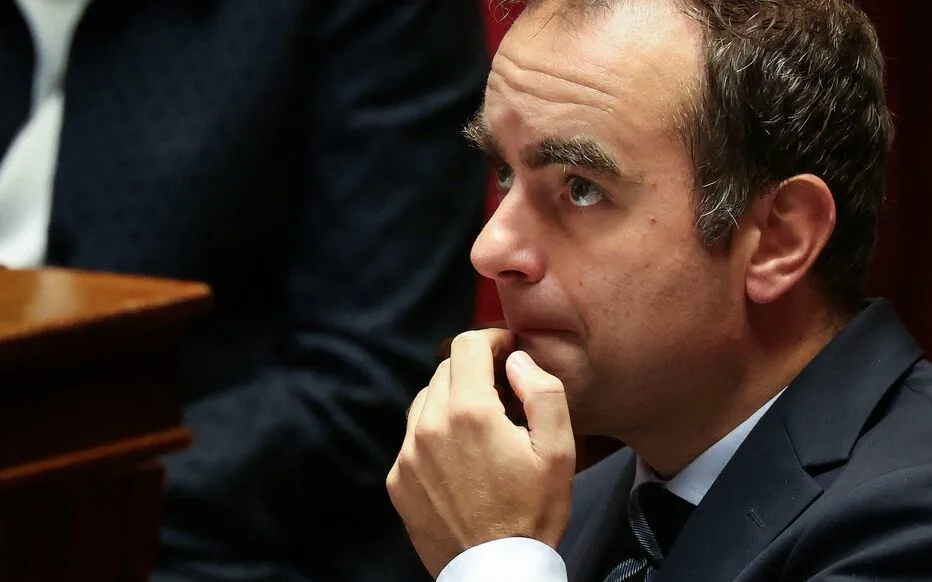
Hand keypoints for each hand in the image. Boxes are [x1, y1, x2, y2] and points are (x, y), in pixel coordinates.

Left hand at [386, 329, 576, 577]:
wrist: (495, 574)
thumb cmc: (533, 515)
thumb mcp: (558, 452)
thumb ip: (542, 392)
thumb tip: (517, 360)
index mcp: (469, 412)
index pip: (466, 345)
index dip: (491, 338)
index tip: (507, 349)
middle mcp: (429, 427)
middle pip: (445, 369)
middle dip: (474, 369)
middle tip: (501, 388)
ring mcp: (407, 455)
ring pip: (425, 400)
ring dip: (451, 397)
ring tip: (480, 422)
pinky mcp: (397, 480)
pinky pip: (413, 436)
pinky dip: (434, 431)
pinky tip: (460, 454)